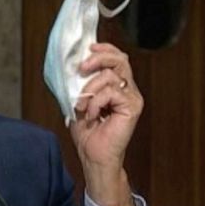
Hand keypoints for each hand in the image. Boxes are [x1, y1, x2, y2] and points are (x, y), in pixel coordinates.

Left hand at [69, 42, 142, 205]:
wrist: (94, 157)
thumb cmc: (88, 134)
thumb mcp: (78, 102)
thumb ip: (79, 85)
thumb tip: (72, 67)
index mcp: (117, 86)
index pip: (117, 58)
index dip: (104, 49)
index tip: (89, 48)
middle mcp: (127, 90)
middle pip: (120, 59)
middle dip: (99, 58)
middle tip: (82, 68)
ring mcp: (132, 98)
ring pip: (111, 75)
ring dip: (90, 88)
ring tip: (82, 105)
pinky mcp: (132, 107)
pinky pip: (111, 92)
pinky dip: (95, 101)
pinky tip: (91, 114)